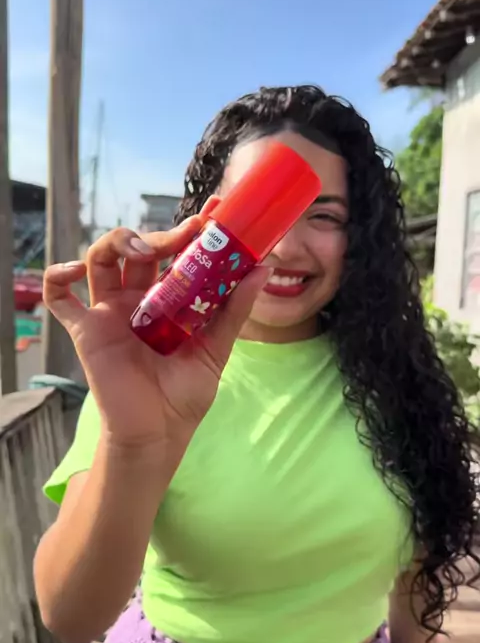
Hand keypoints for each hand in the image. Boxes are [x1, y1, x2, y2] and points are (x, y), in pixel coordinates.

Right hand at [43, 197, 269, 447]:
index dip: (192, 229)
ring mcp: (108, 311)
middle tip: (188, 232)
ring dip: (118, 241)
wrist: (159, 432)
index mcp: (167, 299)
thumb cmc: (185, 394)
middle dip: (163, 235)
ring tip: (142, 250)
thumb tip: (264, 267)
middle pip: (140, 248)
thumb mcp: (216, 349)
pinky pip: (58, 297)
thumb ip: (234, 309)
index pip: (176, 252)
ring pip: (101, 257)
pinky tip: (72, 271)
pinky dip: (57, 277)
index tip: (216, 210)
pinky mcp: (86, 330)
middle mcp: (136, 298)